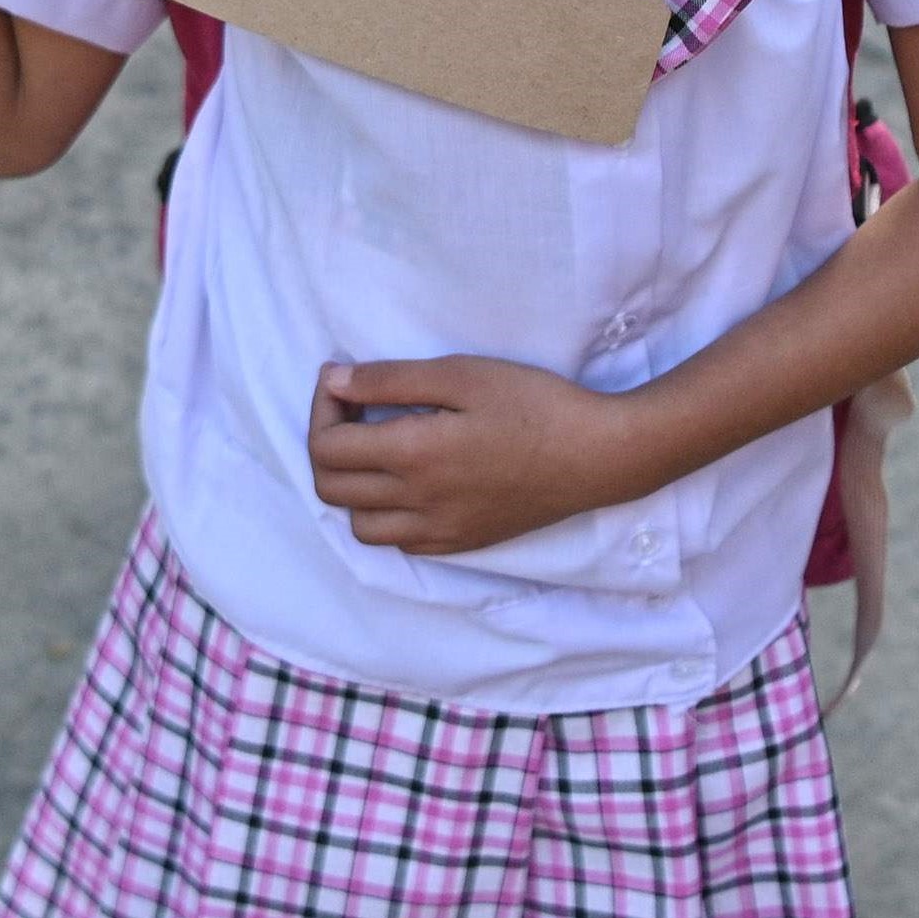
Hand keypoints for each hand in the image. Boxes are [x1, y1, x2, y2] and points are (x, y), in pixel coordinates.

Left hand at [306, 357, 646, 553]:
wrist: (596, 456)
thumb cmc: (534, 404)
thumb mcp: (462, 374)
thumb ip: (390, 380)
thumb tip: (335, 382)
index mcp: (412, 457)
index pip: (326, 447)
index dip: (322, 408)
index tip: (342, 380)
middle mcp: (416, 504)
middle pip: (331, 490)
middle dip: (327, 445)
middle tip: (354, 411)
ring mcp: (439, 531)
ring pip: (360, 526)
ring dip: (353, 487)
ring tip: (379, 449)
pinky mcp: (462, 543)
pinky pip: (400, 542)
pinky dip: (388, 515)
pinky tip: (412, 482)